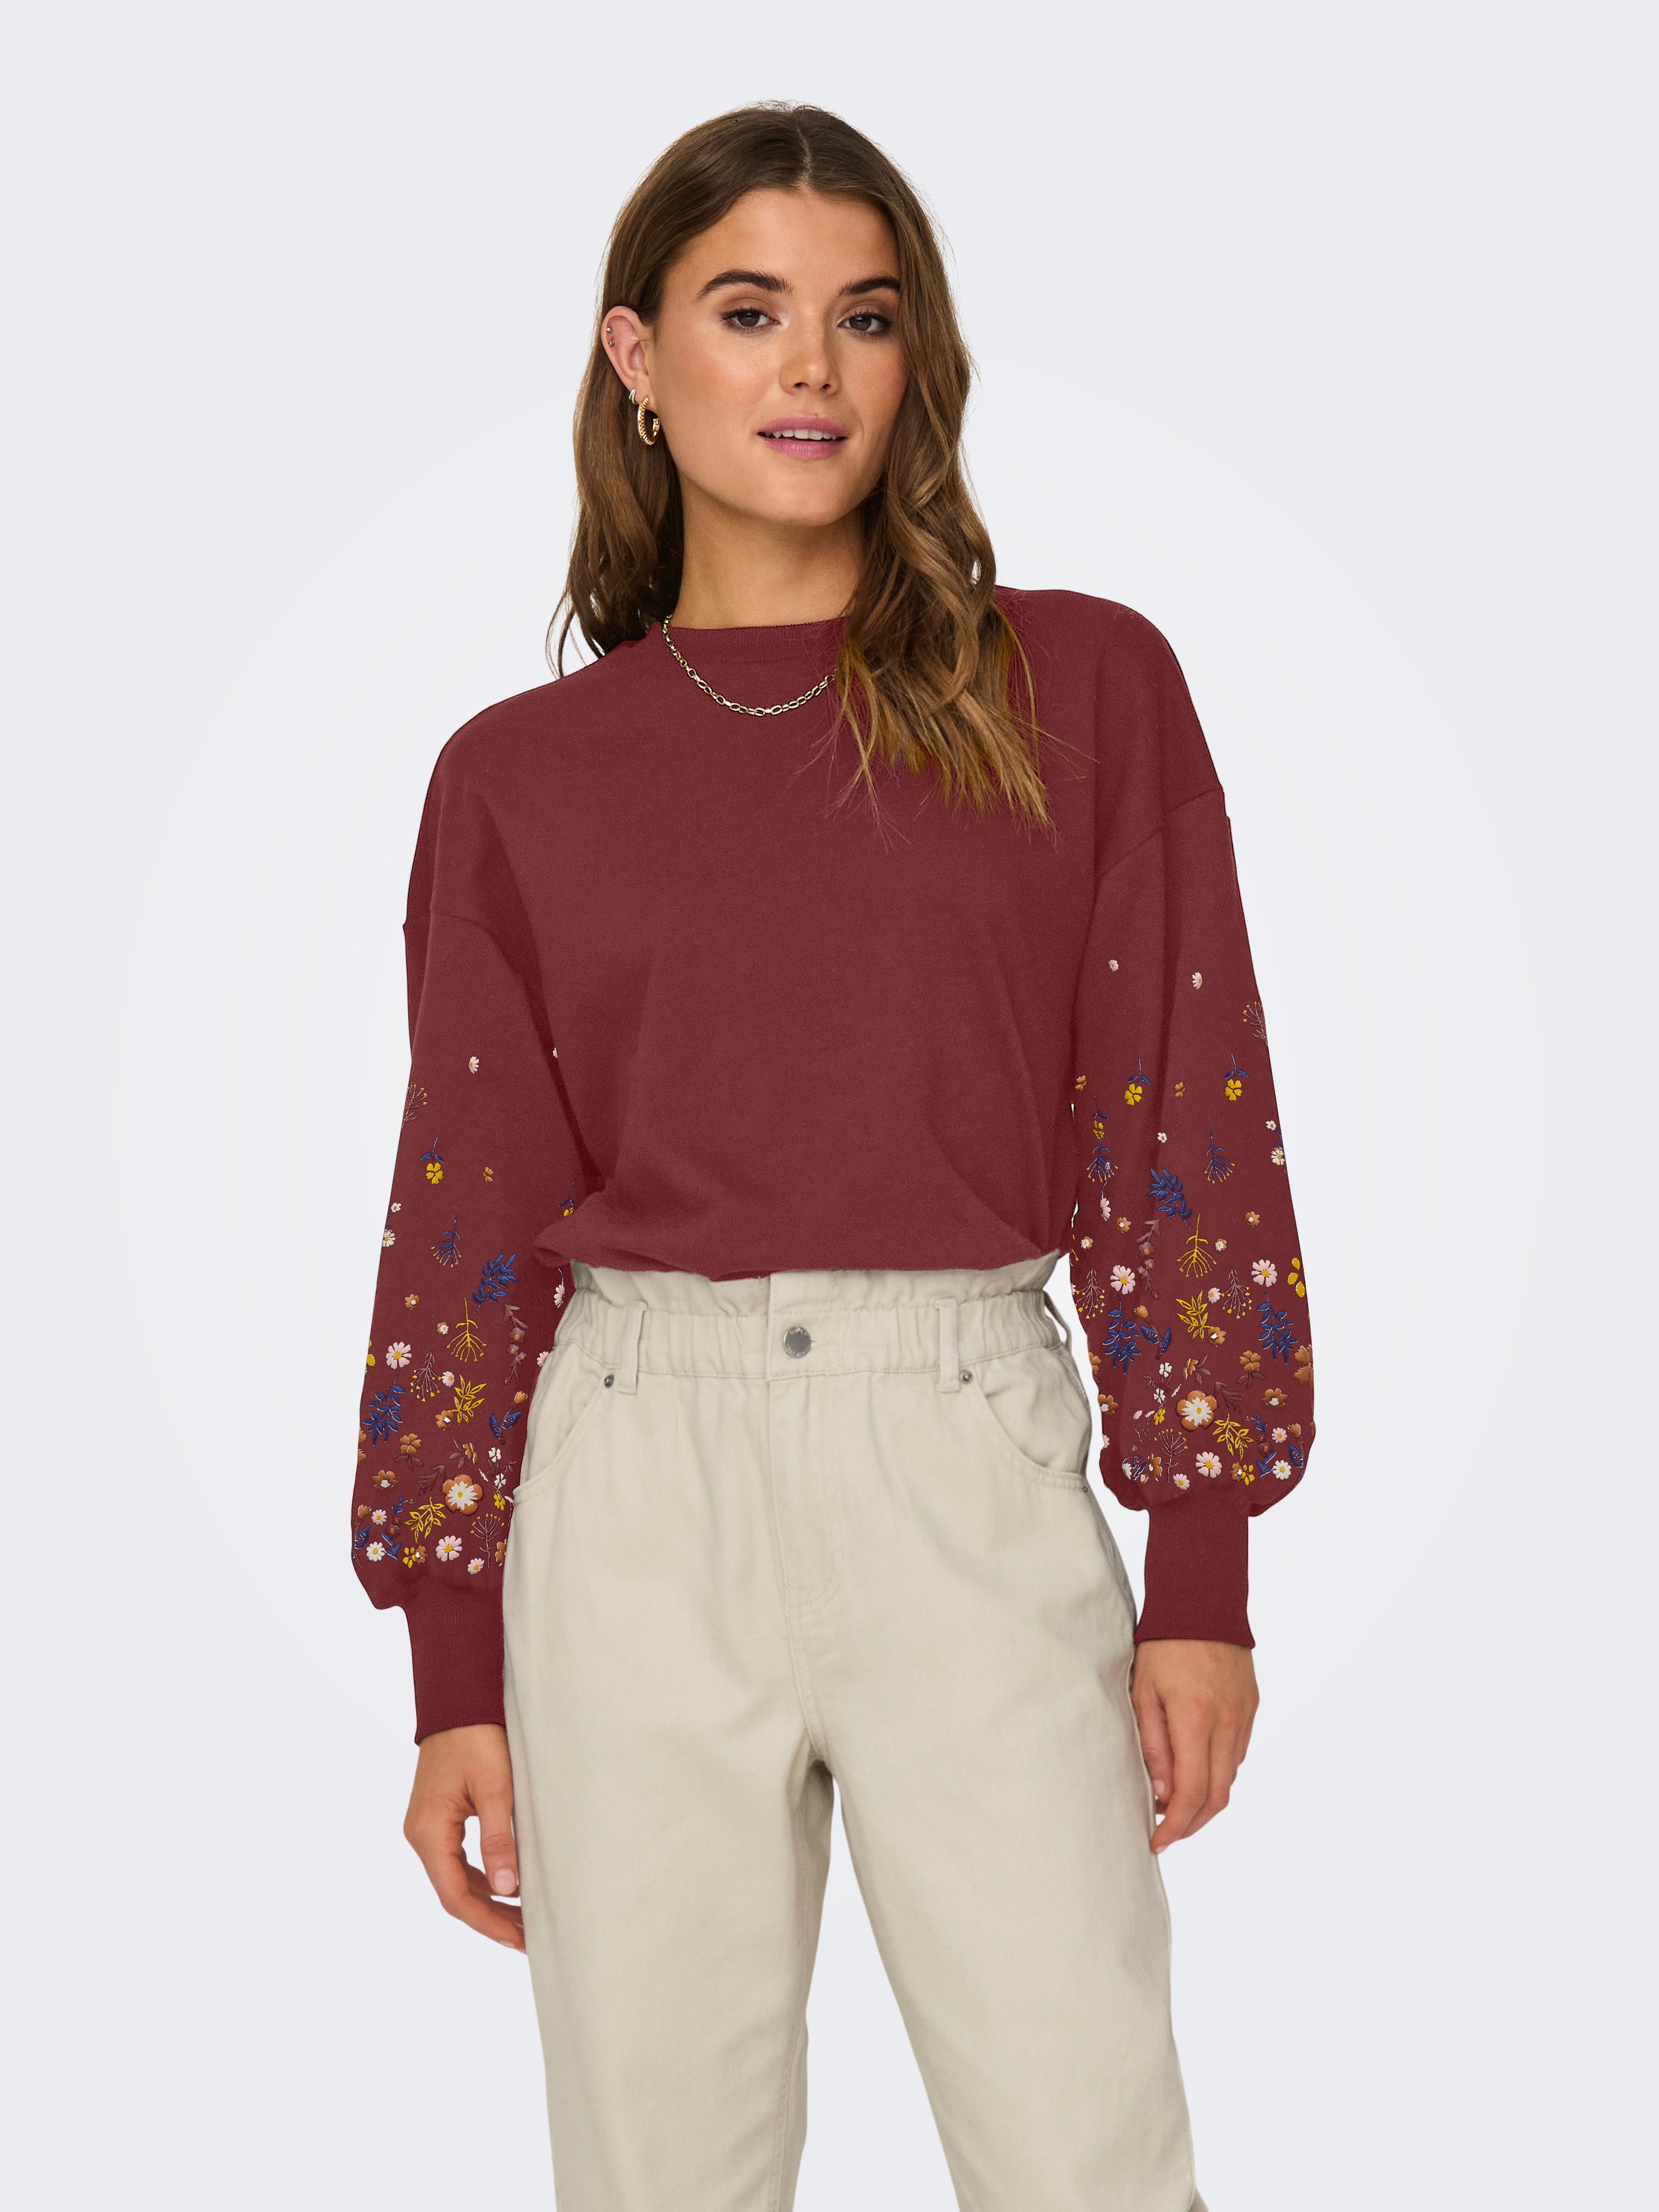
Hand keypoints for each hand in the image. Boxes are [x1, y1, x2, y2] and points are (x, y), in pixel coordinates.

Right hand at [403, 1722, 524, 1949]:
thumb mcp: (494, 1788)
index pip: (455, 1895)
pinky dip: (482, 1878)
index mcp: (428, 1831)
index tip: (519, 1939)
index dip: (488, 1922)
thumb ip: (499, 1840)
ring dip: (488, 1901)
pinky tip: (508, 1888)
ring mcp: (427, 1828)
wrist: (459, 1701)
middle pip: (454, 1893)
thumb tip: (508, 1890)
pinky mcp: (438, 1820)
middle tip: (528, 1938)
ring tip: (523, 1921)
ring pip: (456, 1879)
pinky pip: (458, 1861)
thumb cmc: (478, 1739)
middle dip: (491, 1918)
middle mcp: (421, 1835)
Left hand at [1130, 1640, 1258, 1852]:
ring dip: (1206, 1802)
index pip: (1191, 1793)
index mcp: (1196, 1720)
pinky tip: (1197, 1772)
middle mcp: (1228, 1724)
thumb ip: (1153, 1745)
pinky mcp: (1252, 1708)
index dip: (1174, 1826)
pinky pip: (1238, 1755)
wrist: (1203, 1602)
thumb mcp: (1143, 1692)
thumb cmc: (1163, 1645)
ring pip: (1230, 1779)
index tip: (1157, 1842)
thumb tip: (1162, 1793)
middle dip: (1191, 1825)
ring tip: (1176, 1806)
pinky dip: (1218, 1774)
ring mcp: (1244, 1717)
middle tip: (1166, 1834)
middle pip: (1217, 1797)